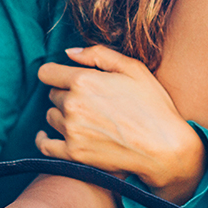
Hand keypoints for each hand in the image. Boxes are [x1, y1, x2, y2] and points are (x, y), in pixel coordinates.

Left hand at [37, 45, 206, 201]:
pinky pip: (44, 145)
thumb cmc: (153, 104)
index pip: (47, 72)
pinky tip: (46, 135)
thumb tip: (70, 52)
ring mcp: (70, 131)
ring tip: (84, 116)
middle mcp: (72, 105)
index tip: (66, 76)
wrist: (164, 146)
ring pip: (51, 117)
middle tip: (90, 98)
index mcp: (84, 81)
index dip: (56, 72)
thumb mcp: (134, 68)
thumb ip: (99, 54)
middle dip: (66, 93)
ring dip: (61, 114)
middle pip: (52, 94)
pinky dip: (43, 139)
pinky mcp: (72, 154)